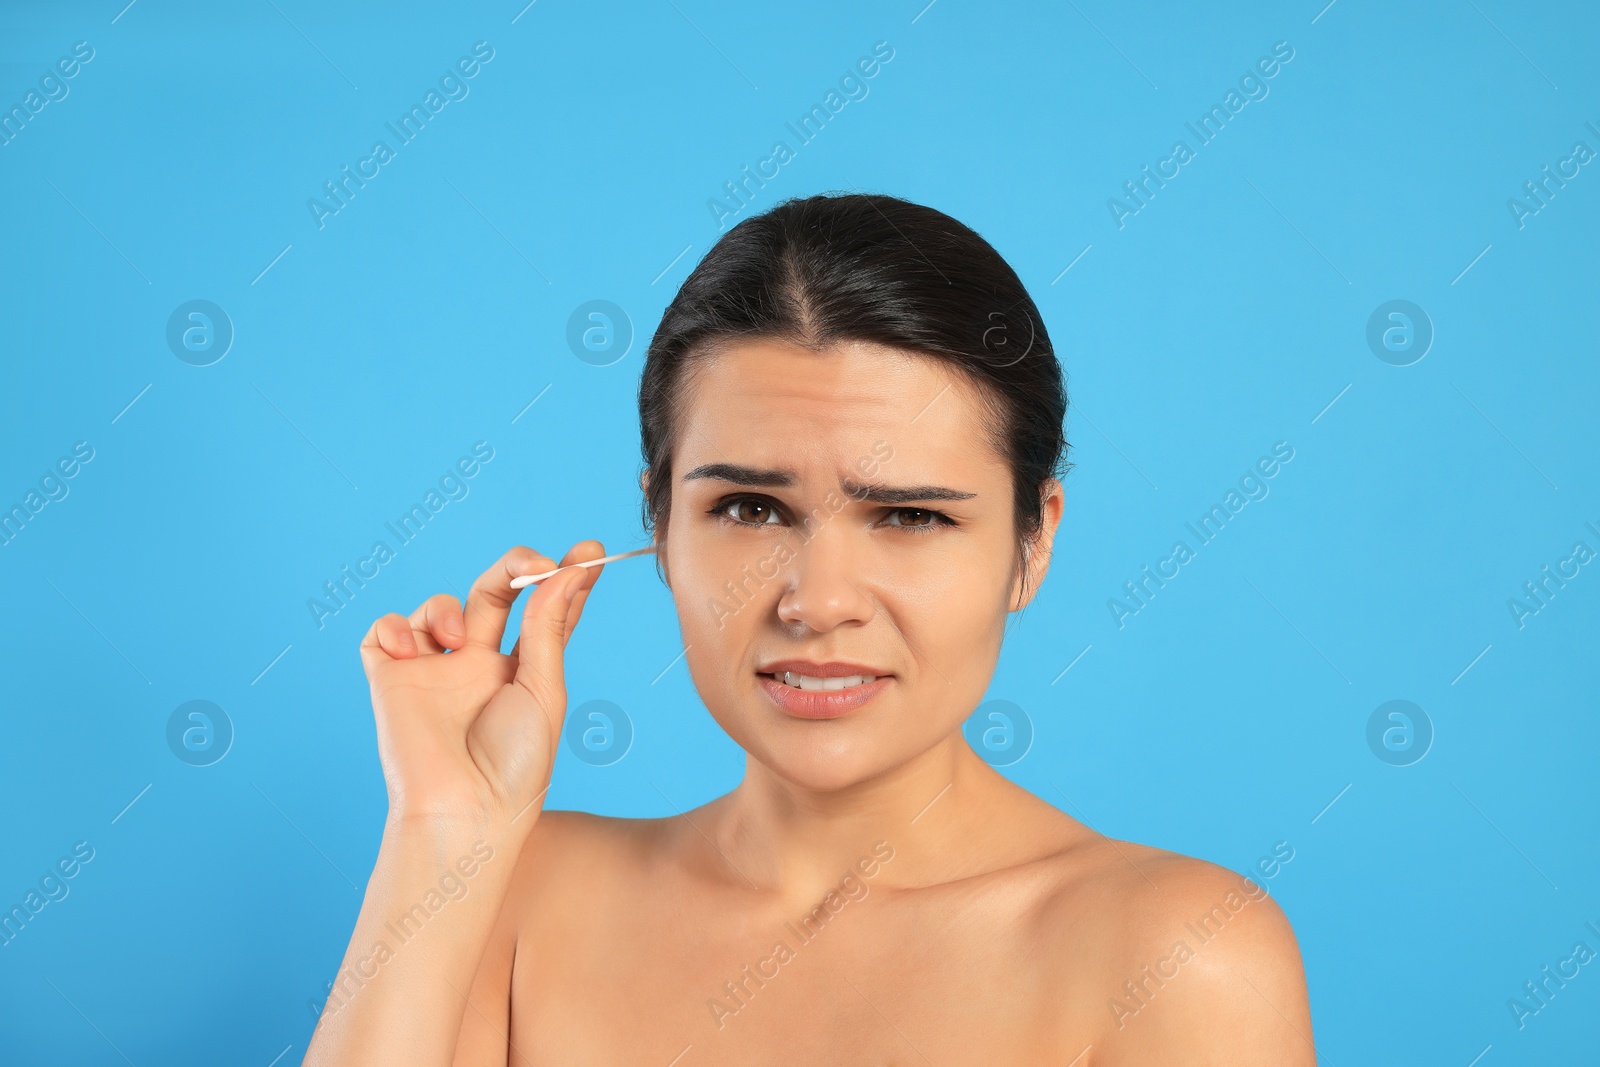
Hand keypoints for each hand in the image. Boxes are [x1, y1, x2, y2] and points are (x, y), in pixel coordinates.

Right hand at [358, 542, 606, 829]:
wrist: (464, 811)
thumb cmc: (514, 764)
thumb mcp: (543, 689)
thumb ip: (548, 627)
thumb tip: (567, 572)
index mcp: (520, 672)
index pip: (544, 612)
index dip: (566, 580)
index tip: (591, 552)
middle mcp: (476, 666)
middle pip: (494, 593)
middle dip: (516, 568)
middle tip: (538, 563)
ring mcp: (433, 671)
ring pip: (440, 607)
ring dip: (449, 607)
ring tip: (458, 640)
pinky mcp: (391, 680)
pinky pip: (384, 631)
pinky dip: (396, 628)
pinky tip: (413, 651)